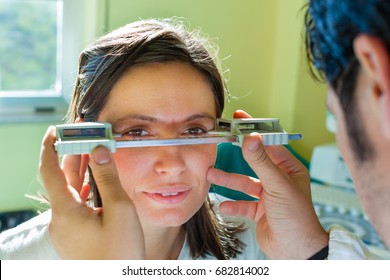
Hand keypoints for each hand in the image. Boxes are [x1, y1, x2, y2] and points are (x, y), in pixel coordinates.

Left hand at [39, 126, 144, 258]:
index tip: (55, 130)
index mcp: (66, 212)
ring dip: (80, 172)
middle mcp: (60, 220)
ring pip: (70, 192)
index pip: (49, 171)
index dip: (49, 147)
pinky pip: (75, 205)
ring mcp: (66, 229)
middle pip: (61, 180)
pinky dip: (84, 189)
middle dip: (72, 155)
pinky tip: (95, 183)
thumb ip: (108, 178)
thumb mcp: (120, 210)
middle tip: (84, 135)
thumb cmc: (119, 252)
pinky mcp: (74, 235)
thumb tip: (99, 150)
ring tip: (93, 153)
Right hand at [207, 110, 327, 258]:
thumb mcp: (277, 185)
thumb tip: (251, 138)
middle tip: (223, 141)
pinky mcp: (260, 211)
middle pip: (254, 162)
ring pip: (244, 183)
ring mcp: (268, 196)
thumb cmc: (297, 218)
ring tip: (211, 174)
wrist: (297, 251)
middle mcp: (279, 180)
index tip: (240, 120)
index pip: (270, 144)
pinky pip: (242, 204)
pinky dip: (233, 205)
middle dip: (237, 156)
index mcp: (289, 169)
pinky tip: (224, 205)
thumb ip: (261, 162)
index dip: (254, 131)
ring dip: (228, 180)